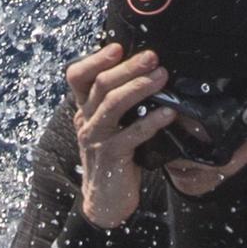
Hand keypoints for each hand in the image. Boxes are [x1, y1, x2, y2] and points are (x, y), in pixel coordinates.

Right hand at [64, 42, 175, 229]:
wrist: (106, 199)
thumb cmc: (115, 156)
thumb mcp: (111, 126)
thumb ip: (119, 103)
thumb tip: (147, 74)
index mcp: (85, 109)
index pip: (78, 76)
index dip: (95, 59)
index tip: (117, 47)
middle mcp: (86, 120)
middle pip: (101, 84)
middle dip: (128, 67)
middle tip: (153, 57)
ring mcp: (97, 138)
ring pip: (113, 104)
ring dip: (139, 87)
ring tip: (162, 77)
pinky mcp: (111, 156)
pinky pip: (131, 134)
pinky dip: (152, 121)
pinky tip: (169, 113)